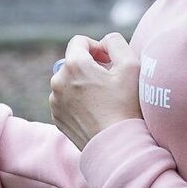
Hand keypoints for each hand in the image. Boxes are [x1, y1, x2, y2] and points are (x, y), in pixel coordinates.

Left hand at [47, 33, 142, 149]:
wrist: (117, 145)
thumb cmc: (127, 105)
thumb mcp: (131, 66)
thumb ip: (116, 43)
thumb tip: (104, 42)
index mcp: (74, 65)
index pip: (79, 41)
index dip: (97, 47)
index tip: (109, 60)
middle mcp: (58, 81)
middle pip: (73, 63)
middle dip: (90, 67)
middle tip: (109, 80)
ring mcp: (55, 101)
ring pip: (68, 83)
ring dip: (83, 84)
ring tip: (103, 98)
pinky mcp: (57, 118)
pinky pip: (66, 101)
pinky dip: (78, 101)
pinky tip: (96, 112)